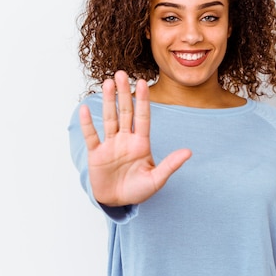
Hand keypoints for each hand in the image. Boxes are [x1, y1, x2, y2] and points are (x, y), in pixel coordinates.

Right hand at [79, 70, 191, 205]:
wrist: (118, 202)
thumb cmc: (138, 190)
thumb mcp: (157, 180)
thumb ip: (170, 165)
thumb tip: (188, 152)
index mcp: (141, 143)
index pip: (143, 117)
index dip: (142, 100)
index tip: (142, 83)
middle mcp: (126, 139)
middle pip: (125, 112)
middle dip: (124, 93)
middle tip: (122, 73)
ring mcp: (110, 145)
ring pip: (109, 119)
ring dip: (108, 101)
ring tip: (107, 82)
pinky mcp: (96, 154)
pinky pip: (92, 136)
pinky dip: (88, 123)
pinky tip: (86, 108)